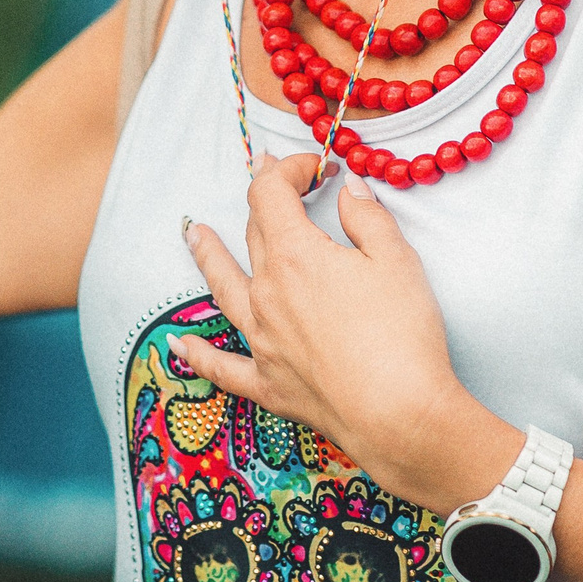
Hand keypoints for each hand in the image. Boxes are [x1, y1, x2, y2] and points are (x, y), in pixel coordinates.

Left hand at [177, 156, 514, 514]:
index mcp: (294, 255)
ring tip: (194, 235)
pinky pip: (221, 366)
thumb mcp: (397, 260)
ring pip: (223, 288)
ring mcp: (261, 339)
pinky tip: (179, 346)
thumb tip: (348, 189)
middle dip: (264, 201)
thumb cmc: (403, 334)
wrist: (400, 414)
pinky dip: (198, 355)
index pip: (271, 194)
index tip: (316, 167)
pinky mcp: (267, 383)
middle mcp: (266, 292)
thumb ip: (367, 217)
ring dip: (208, 257)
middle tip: (271, 180)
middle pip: (254, 234)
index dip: (288, 169)